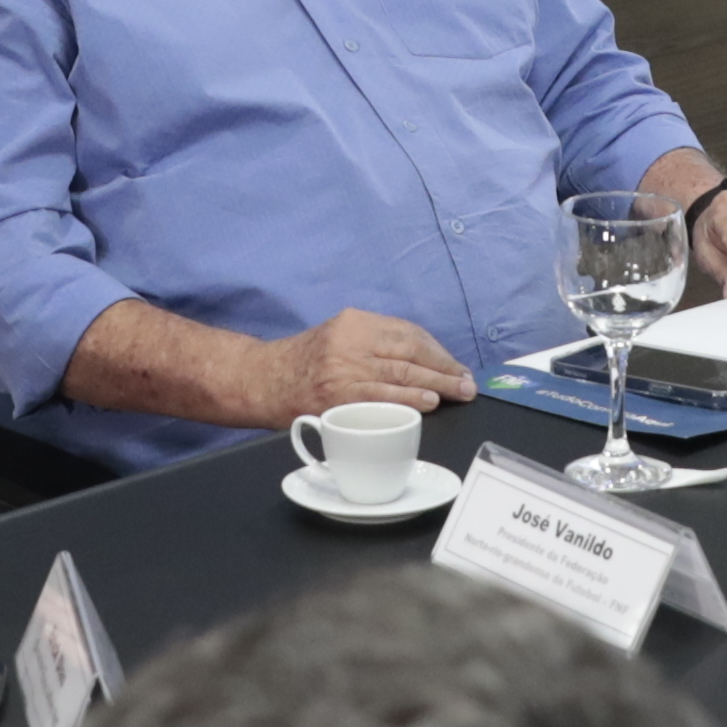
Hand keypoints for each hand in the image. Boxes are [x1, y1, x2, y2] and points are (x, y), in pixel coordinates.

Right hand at [254, 310, 474, 426]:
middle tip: (466, 384)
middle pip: (411, 353)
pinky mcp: (338, 398)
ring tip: (457, 394)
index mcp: (354, 322)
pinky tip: (427, 404)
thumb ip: (374, 343)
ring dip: (436, 386)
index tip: (455, 365)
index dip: (438, 352)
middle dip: (445, 369)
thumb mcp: (338, 337)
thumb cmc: (304, 362)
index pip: (409, 333)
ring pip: (402, 375)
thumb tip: (424, 361)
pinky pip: (383, 399)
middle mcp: (351, 342)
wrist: (260, 380)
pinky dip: (409, 401)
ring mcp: (344, 370)